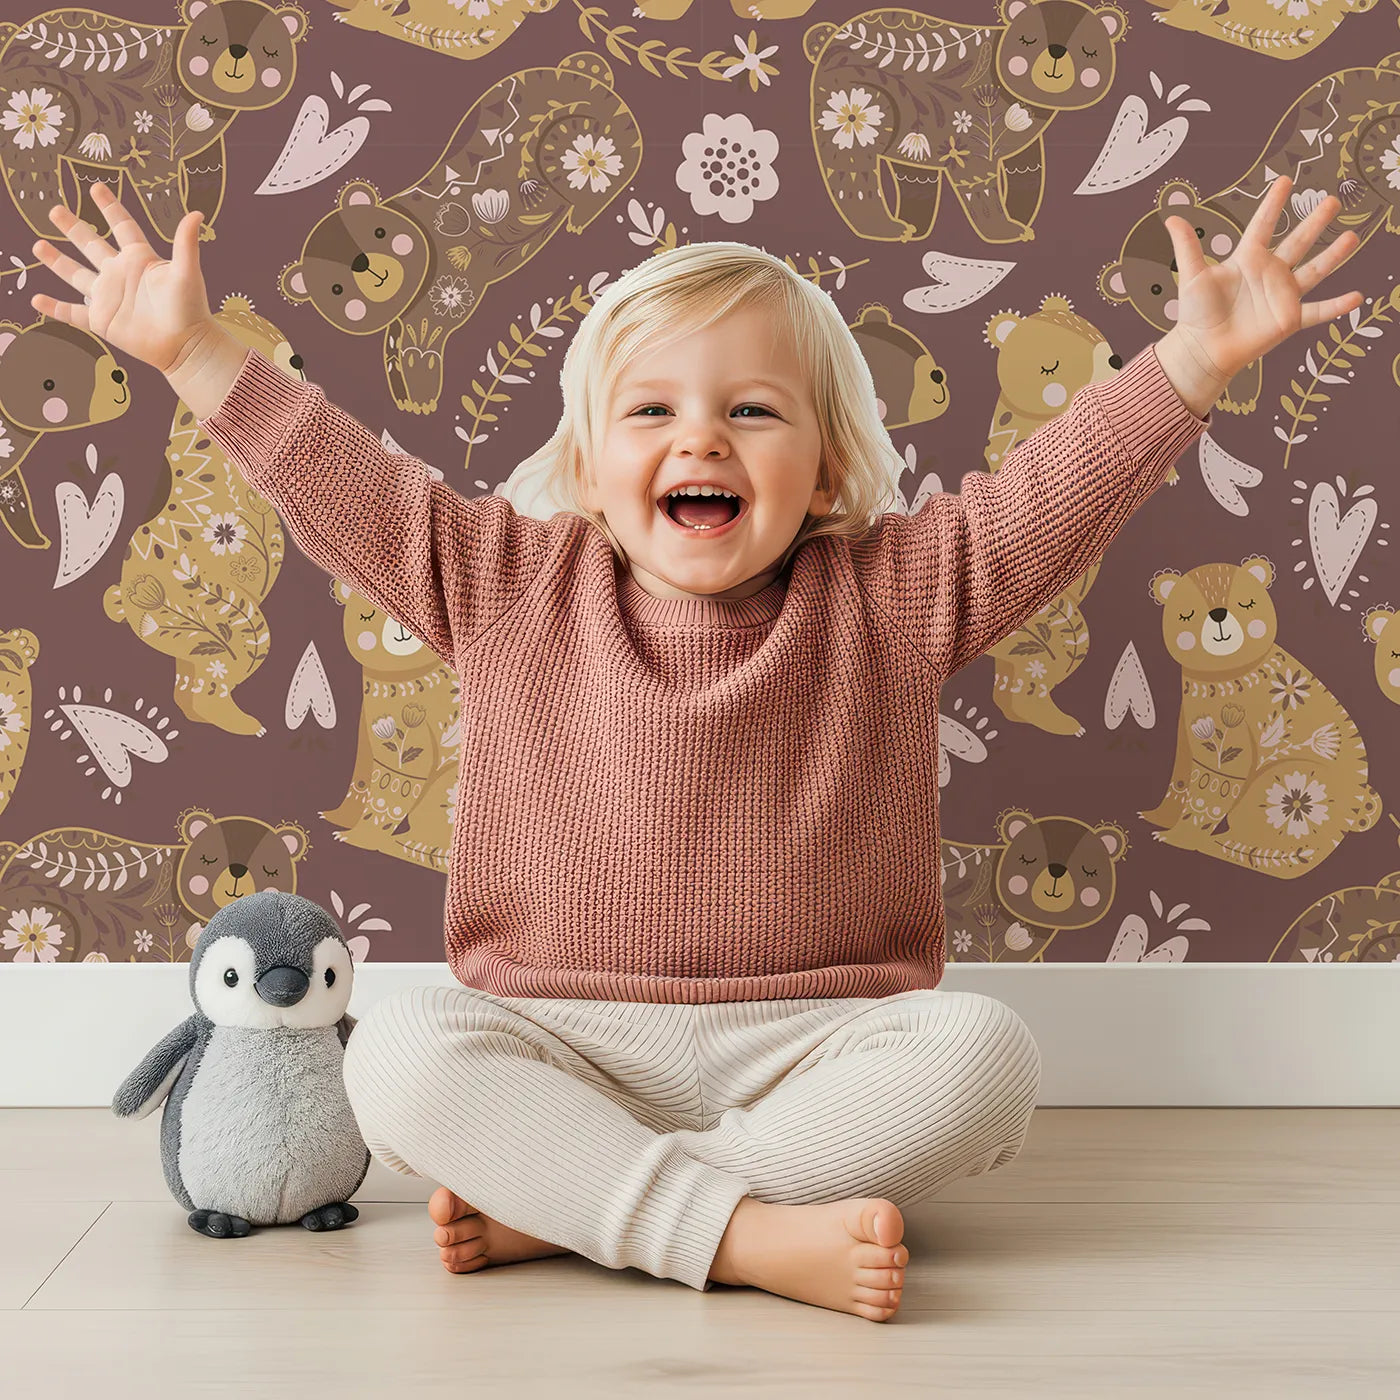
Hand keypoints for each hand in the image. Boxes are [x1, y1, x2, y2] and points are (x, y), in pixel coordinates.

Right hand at [28, 182, 216, 375]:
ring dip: (57, 261)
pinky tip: (37, 299)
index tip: (96, 188)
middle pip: (91, 245)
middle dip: (73, 227)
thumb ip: (185, 243)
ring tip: (38, 245)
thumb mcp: (186, 272)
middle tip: (54, 210)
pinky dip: (54, 308)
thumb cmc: (190, 308)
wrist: (185, 346)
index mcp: (139, 259)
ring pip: (76, 275)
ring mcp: (109, 297)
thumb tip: (197, 213)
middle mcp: (120, 274)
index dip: (110, 207)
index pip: (122, 226)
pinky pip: (72, 313)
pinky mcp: (102, 321)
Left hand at [1163, 173, 1362, 386]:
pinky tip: (1358, 296)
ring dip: (1334, 255)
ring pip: (1315, 270)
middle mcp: (1269, 273)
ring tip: (1352, 236)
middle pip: (1297, 241)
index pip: (1263, 224)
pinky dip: (1337, 306)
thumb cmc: (1196, 313)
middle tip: (1332, 200)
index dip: (1273, 203)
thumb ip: (1187, 246)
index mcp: (1247, 258)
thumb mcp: (1191, 276)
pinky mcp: (1289, 319)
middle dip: (1314, 222)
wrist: (1202, 348)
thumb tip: (1171, 216)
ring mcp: (1282, 295)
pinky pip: (1318, 311)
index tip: (1286, 180)